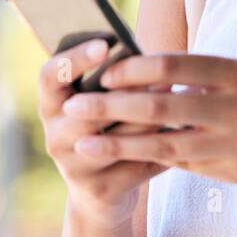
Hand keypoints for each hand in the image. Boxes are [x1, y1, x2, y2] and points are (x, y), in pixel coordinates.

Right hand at [37, 38, 169, 229]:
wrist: (97, 192)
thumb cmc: (102, 129)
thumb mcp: (92, 104)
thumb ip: (106, 82)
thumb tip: (139, 55)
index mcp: (50, 106)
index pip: (50, 76)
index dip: (75, 58)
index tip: (105, 44)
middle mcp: (55, 137)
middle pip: (89, 110)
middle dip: (129, 91)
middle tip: (163, 73)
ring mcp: (75, 167)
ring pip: (121, 138)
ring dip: (154, 117)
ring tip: (179, 97)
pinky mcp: (100, 190)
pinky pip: (139, 164)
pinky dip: (165, 148)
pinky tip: (187, 134)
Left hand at [60, 52, 236, 186]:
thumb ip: (202, 75)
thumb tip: (146, 72)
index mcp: (234, 71)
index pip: (172, 62)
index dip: (132, 66)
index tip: (101, 70)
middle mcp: (234, 106)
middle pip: (160, 104)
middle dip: (112, 107)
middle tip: (76, 107)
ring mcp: (236, 143)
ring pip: (165, 144)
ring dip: (119, 144)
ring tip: (84, 144)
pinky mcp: (236, 171)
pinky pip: (186, 164)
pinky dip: (155, 159)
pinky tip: (126, 158)